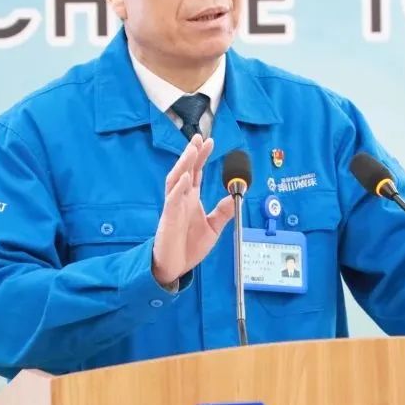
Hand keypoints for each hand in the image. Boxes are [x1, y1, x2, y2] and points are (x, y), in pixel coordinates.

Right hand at [152, 134, 235, 285]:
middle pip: (185, 170)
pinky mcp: (168, 219)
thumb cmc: (189, 246)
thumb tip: (236, 196)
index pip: (196, 172)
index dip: (201, 156)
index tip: (210, 142)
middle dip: (191, 154)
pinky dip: (178, 187)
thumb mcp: (213, 228)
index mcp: (190, 199)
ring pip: (175, 180)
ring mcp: (173, 207)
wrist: (174, 267)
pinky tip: (185, 177)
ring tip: (192, 150)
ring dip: (184, 164)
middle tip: (199, 138)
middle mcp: (181, 199)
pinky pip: (172, 200)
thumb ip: (223, 212)